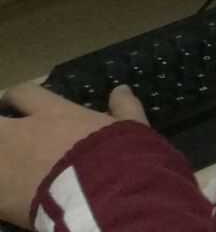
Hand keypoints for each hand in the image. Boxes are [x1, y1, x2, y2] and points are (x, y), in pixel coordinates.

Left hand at [0, 83, 146, 226]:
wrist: (102, 199)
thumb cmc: (118, 156)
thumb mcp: (130, 128)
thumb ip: (124, 108)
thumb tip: (121, 90)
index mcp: (54, 113)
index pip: (24, 93)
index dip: (15, 97)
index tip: (12, 102)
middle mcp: (24, 133)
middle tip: (4, 134)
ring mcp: (6, 166)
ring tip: (6, 167)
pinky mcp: (0, 198)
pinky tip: (6, 194)